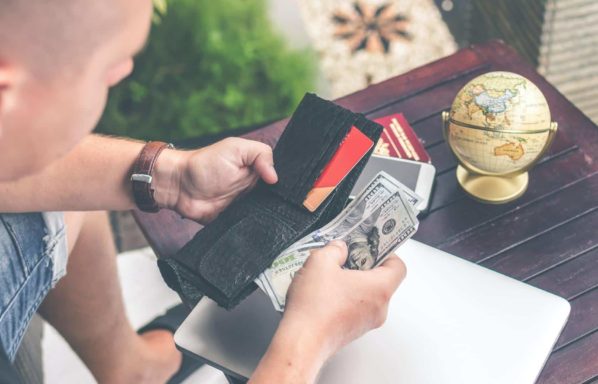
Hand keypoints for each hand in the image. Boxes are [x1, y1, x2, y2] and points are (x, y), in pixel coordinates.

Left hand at [154, 137, 277, 222]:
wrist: (179, 186)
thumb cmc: (205, 163)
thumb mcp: (236, 148)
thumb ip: (260, 154)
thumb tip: (275, 178)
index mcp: (257, 170)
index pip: (280, 179)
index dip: (286, 184)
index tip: (291, 190)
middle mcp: (254, 189)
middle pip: (276, 199)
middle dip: (281, 203)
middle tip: (287, 207)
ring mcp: (246, 206)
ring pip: (266, 215)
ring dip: (269, 216)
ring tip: (275, 218)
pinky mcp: (236, 221)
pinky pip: (250, 227)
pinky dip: (254, 228)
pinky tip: (261, 228)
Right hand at [250, 241, 405, 383]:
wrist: (301, 342)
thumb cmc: (315, 306)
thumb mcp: (320, 262)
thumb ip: (334, 249)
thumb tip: (339, 248)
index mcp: (379, 288)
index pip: (398, 267)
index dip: (387, 252)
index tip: (371, 245)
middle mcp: (378, 308)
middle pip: (381, 280)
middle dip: (362, 266)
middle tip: (345, 256)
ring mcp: (365, 323)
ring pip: (366, 295)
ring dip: (350, 282)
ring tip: (328, 274)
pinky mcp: (351, 331)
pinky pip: (354, 308)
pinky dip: (343, 298)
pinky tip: (322, 293)